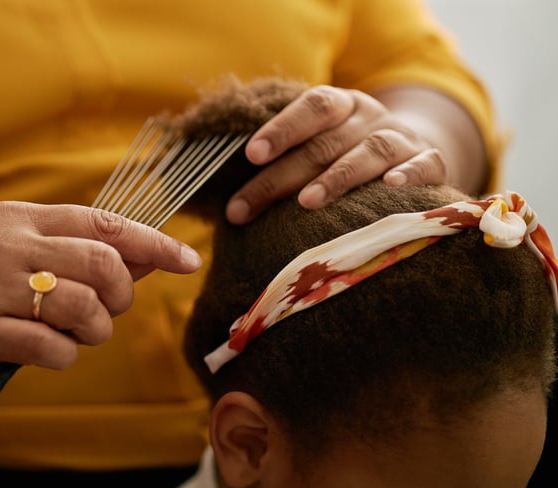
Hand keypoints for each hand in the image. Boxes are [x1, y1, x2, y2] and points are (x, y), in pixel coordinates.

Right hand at [0, 202, 201, 390]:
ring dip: (96, 330)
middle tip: (108, 309)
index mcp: (22, 218)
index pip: (104, 223)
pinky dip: (65, 356)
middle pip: (101, 262)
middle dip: (121, 293)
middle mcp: (9, 245)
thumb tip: (149, 257)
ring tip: (80, 334)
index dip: (153, 243)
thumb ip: (78, 252)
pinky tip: (50, 352)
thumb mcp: (20, 251)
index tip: (188, 260)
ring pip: (82, 306)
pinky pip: (52, 347)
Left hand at [227, 85, 446, 222]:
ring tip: (307, 201)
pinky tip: (390, 187)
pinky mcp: (431, 163)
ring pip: (369, 152)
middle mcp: (370, 117)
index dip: (282, 128)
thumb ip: (286, 161)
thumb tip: (231, 203)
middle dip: (281, 176)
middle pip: (324, 142)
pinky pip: (424, 165)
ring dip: (337, 176)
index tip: (252, 155)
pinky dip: (409, 175)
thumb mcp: (320, 147)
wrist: (413, 155)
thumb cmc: (347, 157)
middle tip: (245, 206)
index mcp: (340, 106)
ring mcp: (402, 139)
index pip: (311, 107)